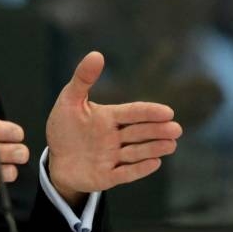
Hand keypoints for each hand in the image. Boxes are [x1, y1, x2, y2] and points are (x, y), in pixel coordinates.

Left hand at [46, 51, 182, 205]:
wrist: (56, 160)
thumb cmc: (64, 128)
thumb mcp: (69, 101)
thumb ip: (83, 79)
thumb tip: (96, 54)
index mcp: (109, 118)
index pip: (133, 113)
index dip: (149, 112)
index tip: (168, 112)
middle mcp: (115, 138)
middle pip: (139, 133)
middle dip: (157, 131)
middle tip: (176, 129)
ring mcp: (113, 158)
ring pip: (136, 153)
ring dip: (153, 149)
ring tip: (171, 145)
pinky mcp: (107, 177)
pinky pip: (125, 173)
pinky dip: (139, 169)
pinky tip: (155, 163)